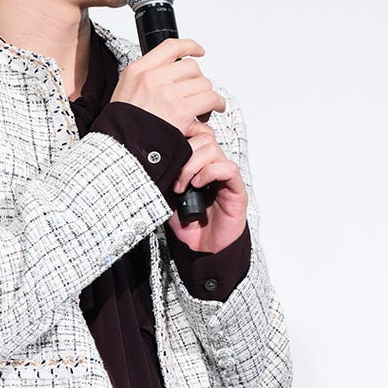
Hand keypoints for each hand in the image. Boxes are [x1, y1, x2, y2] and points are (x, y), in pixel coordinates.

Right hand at [113, 39, 226, 133]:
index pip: (170, 47)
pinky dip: (217, 104)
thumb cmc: (122, 127)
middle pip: (191, 67)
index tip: (198, 51)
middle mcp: (152, 78)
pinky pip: (210, 99)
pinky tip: (214, 109)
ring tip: (205, 106)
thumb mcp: (125, 92)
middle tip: (197, 93)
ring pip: (203, 83)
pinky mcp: (181, 111)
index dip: (189, 46)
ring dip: (208, 94)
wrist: (121, 149)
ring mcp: (167, 94)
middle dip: (198, 80)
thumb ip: (146, 80)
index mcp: (137, 70)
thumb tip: (170, 76)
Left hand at [167, 119, 247, 253]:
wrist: (205, 249)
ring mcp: (226, 178)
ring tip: (184, 185)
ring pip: (213, 149)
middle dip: (185, 154)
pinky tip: (198, 185)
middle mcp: (214, 169)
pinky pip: (228, 168)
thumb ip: (165, 181)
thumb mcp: (169, 200)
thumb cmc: (190, 227)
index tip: (166, 159)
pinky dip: (210, 172)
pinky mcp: (236, 189)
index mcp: (199, 167)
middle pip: (204, 139)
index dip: (181, 142)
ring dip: (194, 165)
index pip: (194, 138)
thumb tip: (151, 165)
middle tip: (175, 179)